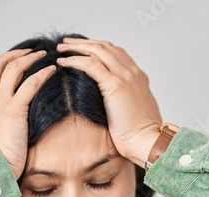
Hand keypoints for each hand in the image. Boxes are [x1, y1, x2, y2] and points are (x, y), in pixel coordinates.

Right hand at [0, 48, 57, 180]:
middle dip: (14, 54)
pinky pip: (30, 84)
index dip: (0, 64)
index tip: (13, 62)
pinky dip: (42, 73)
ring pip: (13, 68)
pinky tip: (52, 70)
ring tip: (43, 55)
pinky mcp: (13, 110)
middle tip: (29, 52)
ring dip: (29, 58)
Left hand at [56, 37, 163, 167]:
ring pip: (97, 50)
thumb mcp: (133, 111)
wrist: (147, 141)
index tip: (83, 50)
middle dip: (84, 43)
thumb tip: (110, 103)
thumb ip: (124, 100)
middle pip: (105, 46)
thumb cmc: (140, 134)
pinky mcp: (115, 85)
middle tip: (67, 44)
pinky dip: (75, 60)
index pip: (115, 52)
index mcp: (138, 77)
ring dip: (77, 47)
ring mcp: (125, 76)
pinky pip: (90, 65)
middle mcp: (132, 72)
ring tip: (61, 49)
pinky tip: (63, 62)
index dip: (97, 48)